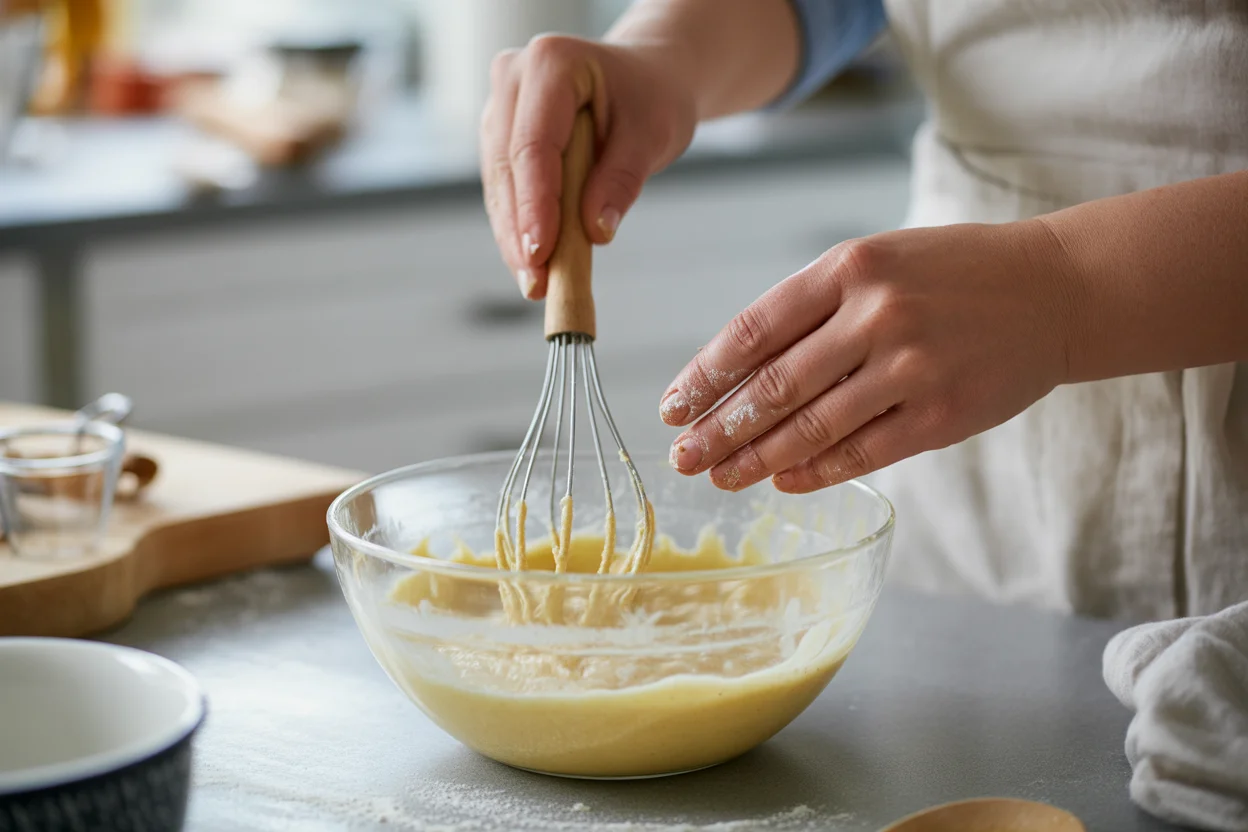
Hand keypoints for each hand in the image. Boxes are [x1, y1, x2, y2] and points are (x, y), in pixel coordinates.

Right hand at [481, 35, 696, 298]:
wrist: (646, 79)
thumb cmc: (653, 98)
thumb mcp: (654, 134)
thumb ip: (622, 179)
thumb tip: (595, 232)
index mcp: (551, 62)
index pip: (534, 144)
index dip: (535, 203)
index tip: (541, 253)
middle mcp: (513, 78)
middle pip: (507, 166)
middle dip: (519, 230)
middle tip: (536, 284)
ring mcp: (500, 106)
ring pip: (499, 183)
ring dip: (513, 237)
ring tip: (535, 284)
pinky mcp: (500, 135)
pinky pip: (504, 188)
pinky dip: (518, 228)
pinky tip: (532, 266)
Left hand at [660, 221, 1076, 492]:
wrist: (1056, 290)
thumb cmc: (952, 275)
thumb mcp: (877, 262)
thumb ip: (813, 309)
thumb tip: (738, 376)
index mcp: (850, 267)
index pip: (754, 330)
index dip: (705, 376)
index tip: (672, 407)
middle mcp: (877, 315)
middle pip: (773, 387)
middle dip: (718, 429)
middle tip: (682, 457)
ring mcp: (912, 367)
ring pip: (812, 427)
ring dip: (756, 460)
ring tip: (720, 477)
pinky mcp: (942, 415)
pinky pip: (862, 454)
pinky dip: (816, 472)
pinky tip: (783, 482)